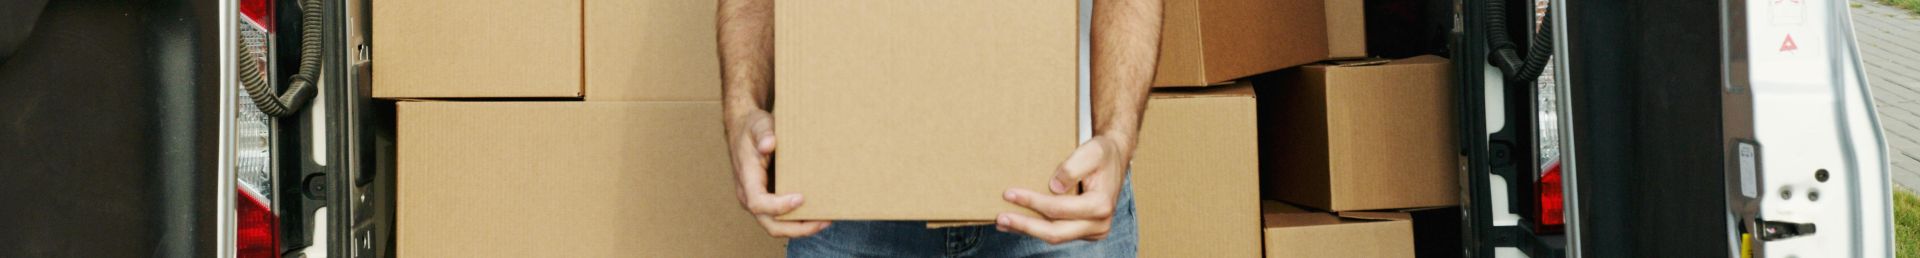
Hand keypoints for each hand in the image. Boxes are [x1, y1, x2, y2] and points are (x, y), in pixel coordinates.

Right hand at [726, 108, 830, 237]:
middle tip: (823, 221)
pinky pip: (782, 219)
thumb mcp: (758, 125)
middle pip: (770, 224)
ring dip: (801, 228)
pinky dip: (800, 221)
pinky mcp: (769, 200)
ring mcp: (759, 200)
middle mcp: (750, 196)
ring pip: (777, 226)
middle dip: (797, 228)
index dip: (779, 207)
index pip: (758, 203)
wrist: (744, 130)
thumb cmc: (752, 128)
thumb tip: (768, 144)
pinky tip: (819, 214)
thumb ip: (764, 133)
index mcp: (747, 180)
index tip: (801, 198)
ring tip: (826, 220)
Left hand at [998, 135, 1130, 243]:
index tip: (1009, 193)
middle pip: (1055, 232)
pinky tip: (1018, 224)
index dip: (1032, 202)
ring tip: (1002, 223)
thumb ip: (1074, 167)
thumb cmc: (1102, 153)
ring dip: (1027, 230)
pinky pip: (1058, 234)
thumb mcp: (1092, 151)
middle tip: (1000, 218)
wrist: (1115, 159)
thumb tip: (1054, 187)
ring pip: (1055, 237)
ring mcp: (1093, 231)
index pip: (1059, 209)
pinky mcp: (1085, 232)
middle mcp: (1099, 224)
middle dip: (1025, 226)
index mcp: (1101, 205)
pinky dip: (1037, 229)